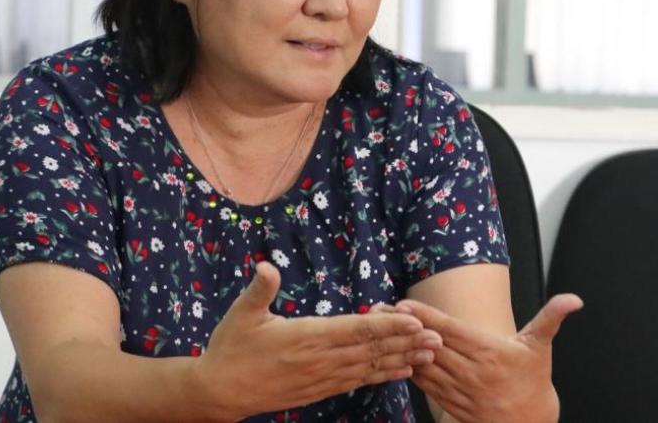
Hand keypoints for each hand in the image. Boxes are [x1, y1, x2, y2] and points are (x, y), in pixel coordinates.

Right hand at [193, 262, 443, 418]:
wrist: (220, 391)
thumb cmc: (230, 348)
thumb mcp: (240, 314)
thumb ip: (259, 289)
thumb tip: (266, 265)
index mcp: (305, 337)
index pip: (354, 330)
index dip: (386, 326)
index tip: (412, 320)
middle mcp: (319, 359)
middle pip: (370, 350)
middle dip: (406, 343)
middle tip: (437, 337)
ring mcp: (321, 377)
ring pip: (369, 367)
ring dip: (401, 359)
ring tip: (430, 354)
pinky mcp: (319, 390)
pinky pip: (358, 381)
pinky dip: (382, 375)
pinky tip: (402, 371)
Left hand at [393, 294, 582, 422]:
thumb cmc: (533, 379)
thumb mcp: (541, 347)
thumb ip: (551, 318)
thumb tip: (574, 299)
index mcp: (491, 353)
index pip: (452, 330)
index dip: (427, 316)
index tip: (404, 303)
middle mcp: (473, 373)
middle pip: (432, 346)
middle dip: (405, 328)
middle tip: (381, 311)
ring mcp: (461, 391)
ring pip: (424, 367)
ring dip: (401, 348)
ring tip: (381, 330)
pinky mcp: (453, 405)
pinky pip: (426, 386)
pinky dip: (409, 370)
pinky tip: (395, 356)